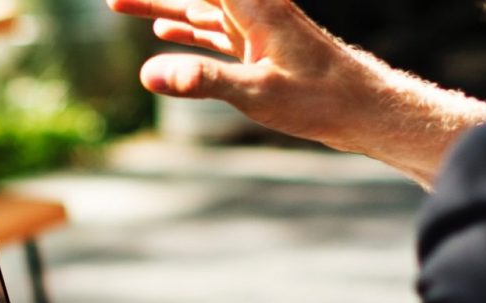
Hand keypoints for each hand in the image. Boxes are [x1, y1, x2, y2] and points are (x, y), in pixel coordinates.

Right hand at [107, 0, 485, 185]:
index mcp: (253, 5)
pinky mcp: (257, 48)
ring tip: (120, 5)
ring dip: (160, 7)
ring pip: (197, 9)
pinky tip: (164, 32)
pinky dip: (185, 29)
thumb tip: (148, 73)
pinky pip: (211, 30)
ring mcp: (254, 28)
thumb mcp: (255, 92)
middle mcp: (252, 8)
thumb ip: (201, 80)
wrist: (365, 109)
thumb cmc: (319, 99)